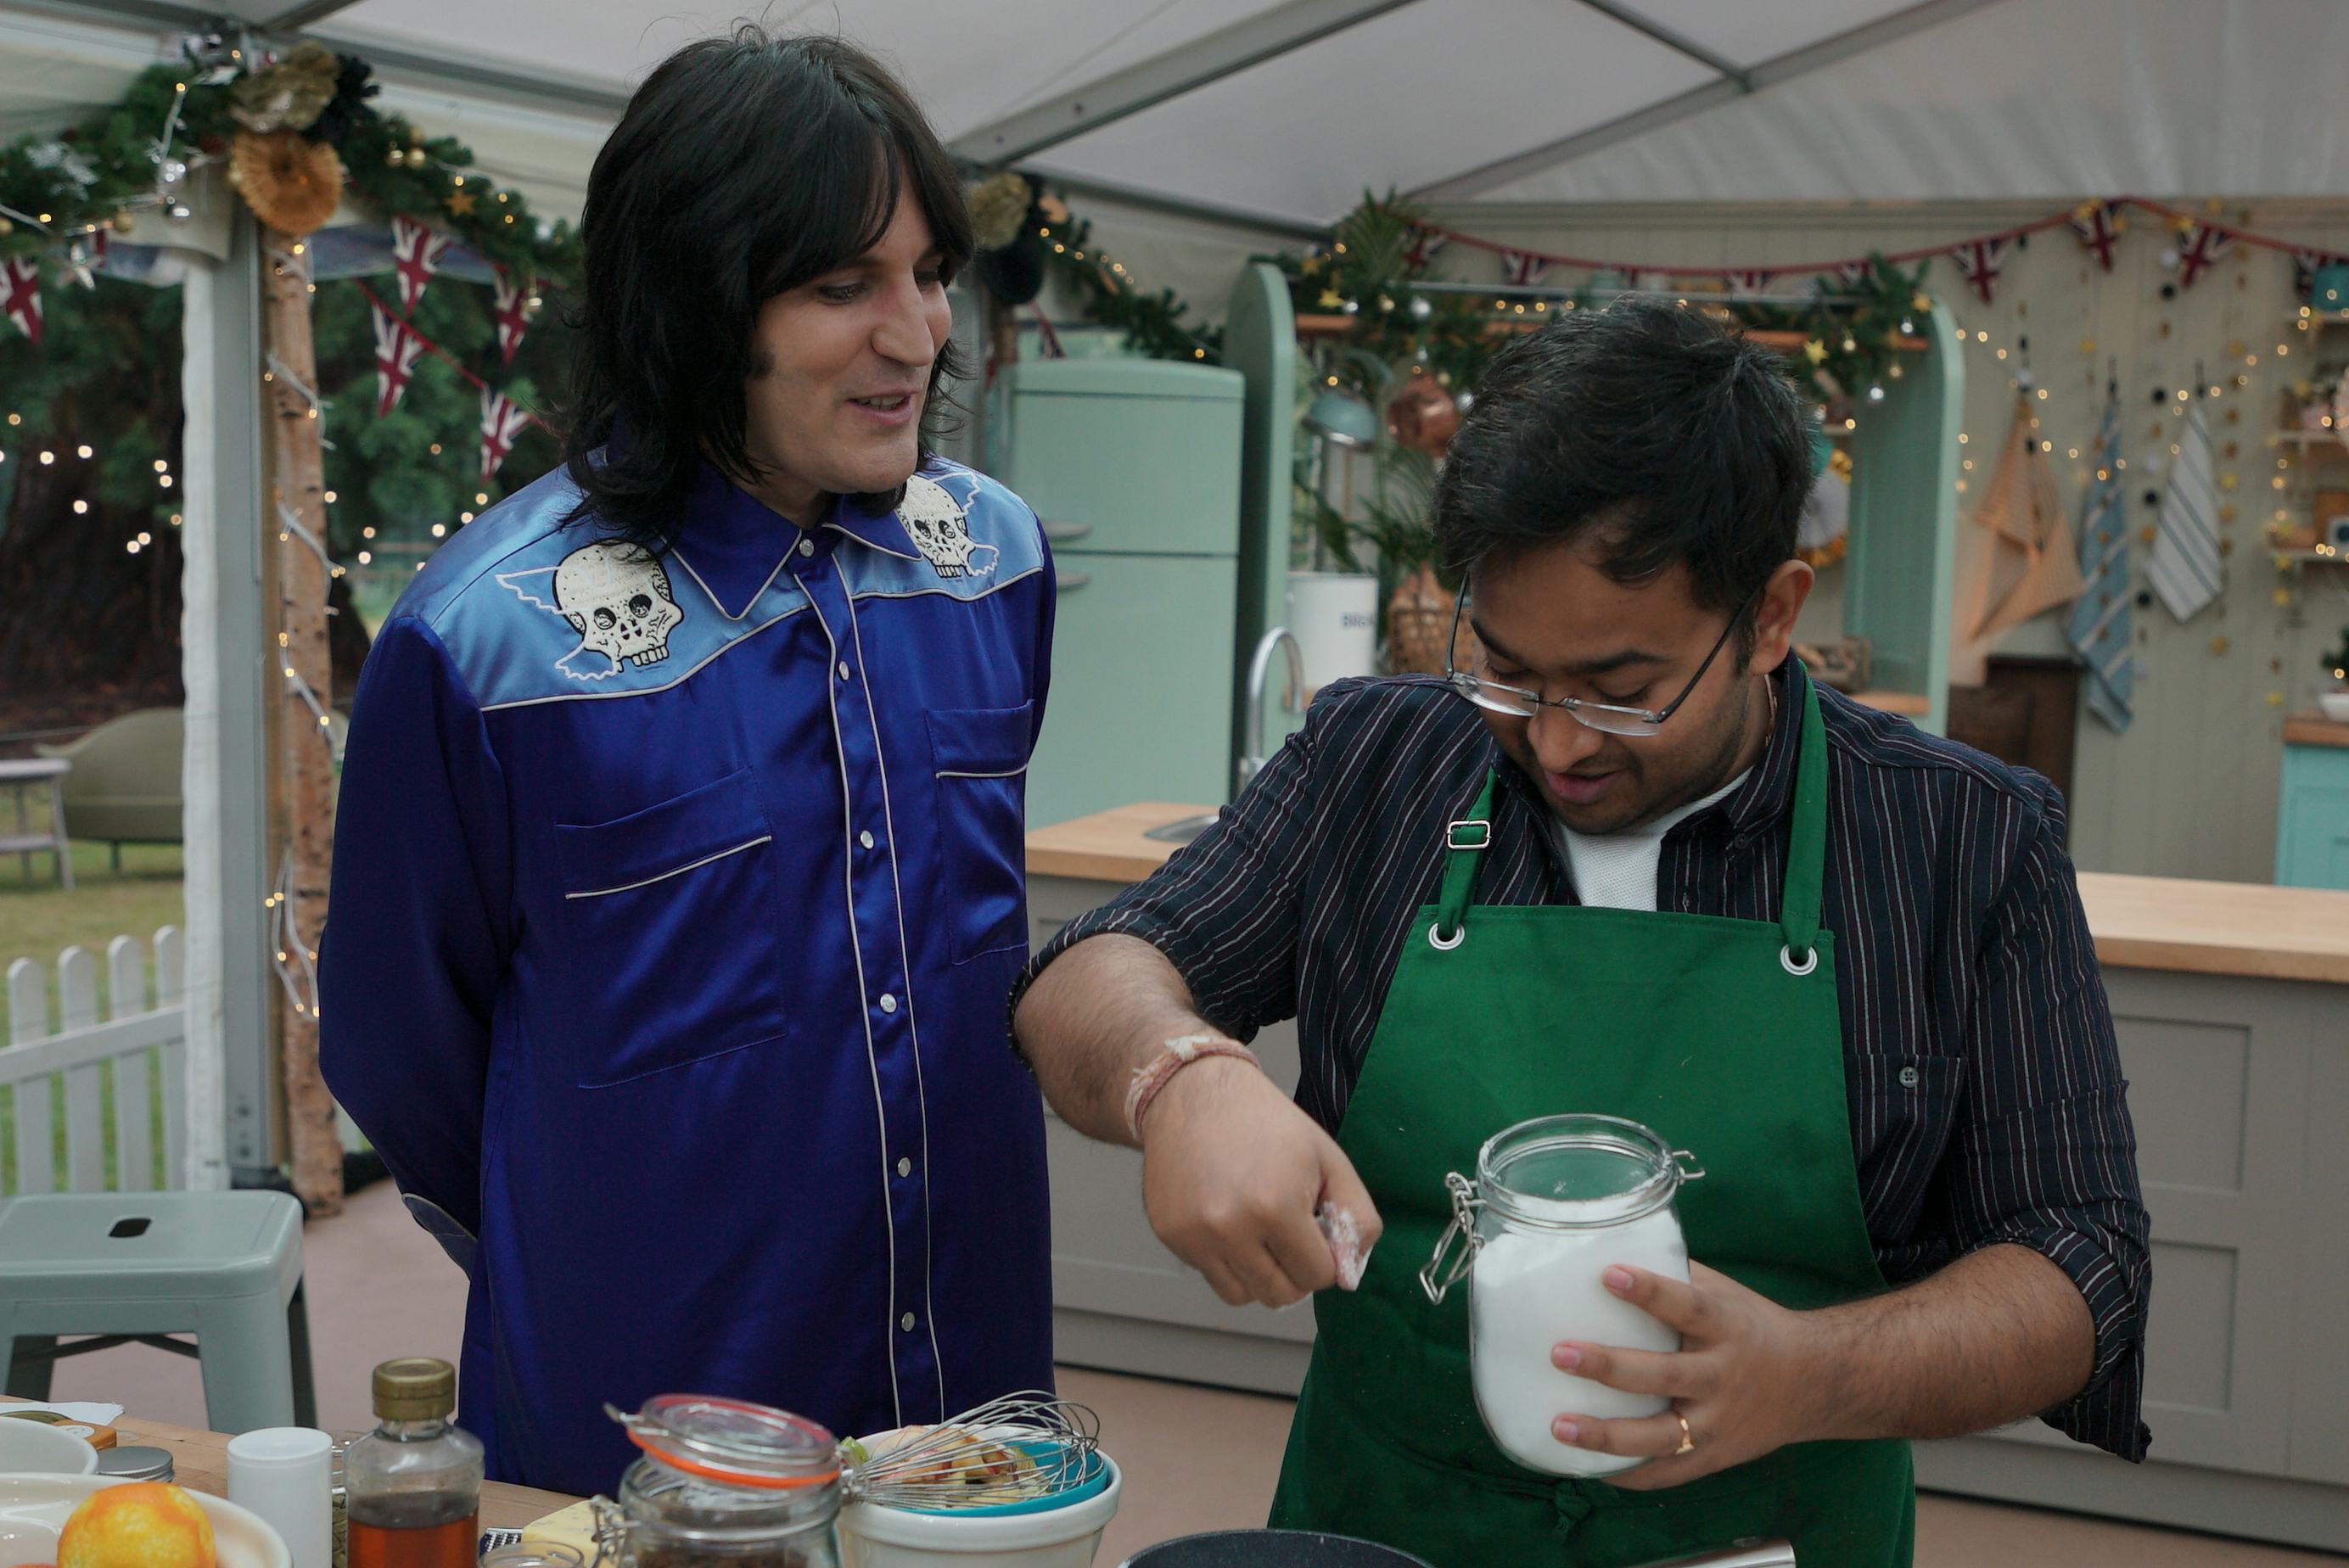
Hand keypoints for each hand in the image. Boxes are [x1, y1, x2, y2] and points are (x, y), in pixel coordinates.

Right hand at [1139, 1055, 1381, 1308]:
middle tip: (1288, 1232)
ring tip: (1259, 1231)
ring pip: (1243, 1296)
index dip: (1324, 1255)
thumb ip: (1357, 1218)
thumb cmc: (1267, 1125)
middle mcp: (1231, 1227)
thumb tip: (1349, 1276)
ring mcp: (1196, 1235)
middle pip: (1281, 1295)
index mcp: (1277, 1206)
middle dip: (1294, 1271)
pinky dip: (1227, 1261)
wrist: (1195, 1093)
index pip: (1318, 1276)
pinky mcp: (1171, 1235)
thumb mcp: (1329, 1158)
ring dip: (1260, 1274)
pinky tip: (1228, 1221)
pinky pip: (1211, 1276)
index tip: (1314, 1228)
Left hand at [1548, 1261, 1832, 1489]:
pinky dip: (1627, 1474)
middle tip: (1560, 1353)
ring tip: (1559, 1426)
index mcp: (1725, 1328)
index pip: (1687, 1306)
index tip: (1609, 1274)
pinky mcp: (1714, 1457)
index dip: (1649, 1291)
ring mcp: (1718, 1423)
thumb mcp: (1723, 1294)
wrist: (1813, 1382)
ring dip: (1606, 1434)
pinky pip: (1667, 1473)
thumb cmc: (1750, 1326)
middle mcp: (1722, 1376)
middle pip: (1663, 1375)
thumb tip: (1608, 1250)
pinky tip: (1586, 1467)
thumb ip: (1675, 1278)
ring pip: (1659, 1436)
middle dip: (1608, 1366)